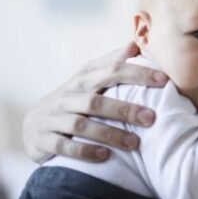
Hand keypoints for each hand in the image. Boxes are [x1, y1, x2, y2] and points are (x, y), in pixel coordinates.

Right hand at [22, 42, 167, 163]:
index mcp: (83, 78)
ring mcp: (53, 117)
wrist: (33, 124)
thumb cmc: (73, 99)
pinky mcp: (43, 139)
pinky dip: (84, 150)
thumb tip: (135, 43)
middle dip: (125, 109)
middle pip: (96, 100)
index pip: (111, 70)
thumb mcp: (89, 79)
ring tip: (134, 143)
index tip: (163, 80)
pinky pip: (64, 145)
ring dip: (109, 134)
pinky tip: (104, 155)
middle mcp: (67, 96)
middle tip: (151, 118)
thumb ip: (111, 63)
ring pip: (81, 124)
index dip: (137, 73)